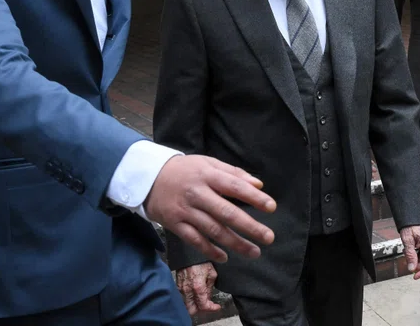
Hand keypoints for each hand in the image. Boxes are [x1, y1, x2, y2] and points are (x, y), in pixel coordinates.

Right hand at [144, 155, 275, 263]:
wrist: (148, 177)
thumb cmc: (185, 170)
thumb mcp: (208, 163)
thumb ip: (234, 173)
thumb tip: (259, 184)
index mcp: (208, 175)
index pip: (235, 186)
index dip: (254, 197)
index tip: (271, 207)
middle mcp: (197, 194)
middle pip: (226, 213)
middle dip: (250, 227)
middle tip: (269, 237)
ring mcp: (186, 211)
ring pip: (213, 230)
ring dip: (235, 243)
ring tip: (254, 252)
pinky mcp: (175, 224)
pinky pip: (195, 240)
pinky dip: (210, 250)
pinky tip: (226, 257)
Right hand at [177, 263, 219, 315]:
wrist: (189, 251)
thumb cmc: (201, 260)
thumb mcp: (212, 273)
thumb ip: (210, 287)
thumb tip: (209, 297)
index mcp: (198, 287)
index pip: (204, 306)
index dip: (212, 308)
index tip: (217, 306)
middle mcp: (187, 290)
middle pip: (191, 310)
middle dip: (200, 310)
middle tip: (207, 304)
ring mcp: (181, 288)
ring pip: (186, 304)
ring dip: (194, 304)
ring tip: (201, 298)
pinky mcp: (177, 285)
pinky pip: (182, 297)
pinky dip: (189, 298)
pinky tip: (195, 292)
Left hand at [400, 225, 419, 279]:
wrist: (412, 216)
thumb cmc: (410, 226)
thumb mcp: (408, 241)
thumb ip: (410, 255)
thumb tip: (412, 269)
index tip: (415, 277)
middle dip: (417, 265)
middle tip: (407, 262)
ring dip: (415, 259)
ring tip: (406, 251)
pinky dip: (415, 254)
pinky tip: (409, 250)